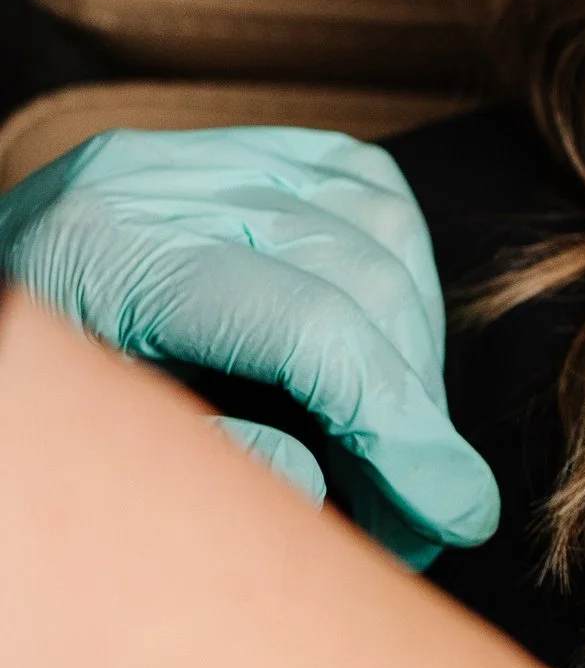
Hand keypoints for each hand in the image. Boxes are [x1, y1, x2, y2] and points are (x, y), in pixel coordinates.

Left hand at [0, 127, 498, 569]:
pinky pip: (360, 187)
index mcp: (105, 256)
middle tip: (415, 512)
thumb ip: (212, 472)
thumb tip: (334, 478)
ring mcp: (188, 155)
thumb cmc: (19, 426)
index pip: (312, 328)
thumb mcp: (91, 468)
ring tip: (389, 440)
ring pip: (379, 225)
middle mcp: (149, 183)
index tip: (458, 516)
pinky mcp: (223, 151)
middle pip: (359, 276)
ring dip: (413, 343)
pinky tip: (382, 349)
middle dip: (412, 406)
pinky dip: (395, 271)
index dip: (404, 433)